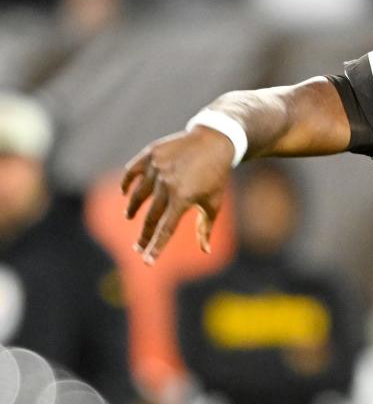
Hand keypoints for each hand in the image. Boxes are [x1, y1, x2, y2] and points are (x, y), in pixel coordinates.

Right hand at [121, 127, 233, 263]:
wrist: (214, 141)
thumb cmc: (216, 176)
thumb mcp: (214, 203)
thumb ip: (205, 228)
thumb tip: (206, 251)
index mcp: (183, 198)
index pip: (166, 229)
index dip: (156, 247)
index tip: (147, 261)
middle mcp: (167, 184)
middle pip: (150, 216)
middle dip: (143, 235)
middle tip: (137, 247)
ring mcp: (157, 167)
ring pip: (137, 194)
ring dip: (132, 209)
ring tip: (130, 217)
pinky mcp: (151, 154)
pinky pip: (132, 171)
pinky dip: (126, 183)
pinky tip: (124, 193)